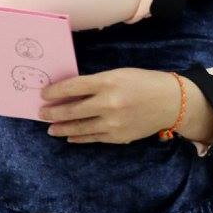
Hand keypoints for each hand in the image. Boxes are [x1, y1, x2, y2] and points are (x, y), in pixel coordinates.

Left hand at [40, 67, 181, 143]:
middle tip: (41, 113)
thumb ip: (96, 83)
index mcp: (108, 82)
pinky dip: (79, 138)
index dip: (55, 91)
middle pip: (72, 110)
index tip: (43, 94)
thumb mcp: (120, 74)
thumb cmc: (144, 83)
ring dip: (61, 128)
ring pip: (79, 127)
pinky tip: (70, 137)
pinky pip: (92, 138)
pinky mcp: (118, 136)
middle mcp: (108, 103)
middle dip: (53, 112)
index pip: (73, 87)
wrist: (171, 102)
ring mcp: (113, 123)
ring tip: (50, 128)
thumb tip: (71, 92)